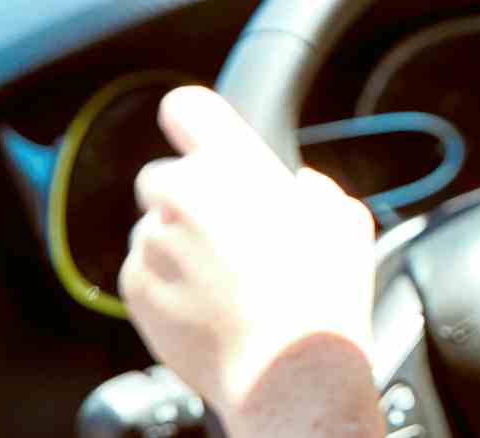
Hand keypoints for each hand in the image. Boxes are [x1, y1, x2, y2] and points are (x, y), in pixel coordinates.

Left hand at [120, 86, 380, 435]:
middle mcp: (183, 194)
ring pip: (154, 229)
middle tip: (224, 233)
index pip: (186, 108)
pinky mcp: (135, 286)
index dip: (190, 121)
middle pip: (162, 177)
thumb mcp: (344, 219)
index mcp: (233, 165)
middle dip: (186, 198)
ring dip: (177, 245)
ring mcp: (154, 241)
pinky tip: (207, 306)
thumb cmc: (324, 293)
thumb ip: (312, 189)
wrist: (287, 371)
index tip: (195, 137)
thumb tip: (297, 189)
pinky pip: (143, 271)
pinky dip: (165, 284)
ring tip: (223, 283)